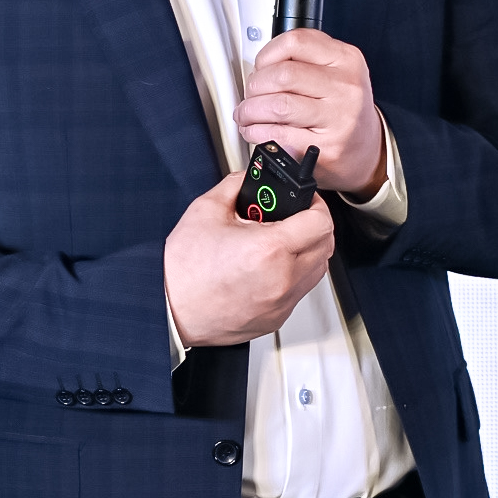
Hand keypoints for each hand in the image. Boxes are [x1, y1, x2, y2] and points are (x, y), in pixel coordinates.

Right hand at [163, 171, 336, 347]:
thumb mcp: (205, 211)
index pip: (321, 221)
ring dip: (309, 251)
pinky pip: (301, 291)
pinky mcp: (276, 317)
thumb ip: (234, 186)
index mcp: (270, 249)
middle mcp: (283, 278)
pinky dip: (294, 275)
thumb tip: (249, 179)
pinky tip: (269, 267)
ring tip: (282, 243)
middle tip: (295, 218)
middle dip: (315, 226)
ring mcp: (282, 302)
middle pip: (326, 245)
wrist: (170, 311)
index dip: (315, 204)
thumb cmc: (183, 270)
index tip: (305, 201)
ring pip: (318, 269)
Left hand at [234, 28, 387, 196]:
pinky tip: (255, 130)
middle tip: (251, 94)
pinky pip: (278, 135)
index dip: (266, 55)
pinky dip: (256, 132)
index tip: (259, 67)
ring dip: (250, 111)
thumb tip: (258, 67)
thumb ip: (301, 60)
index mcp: (346, 59)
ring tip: (247, 114)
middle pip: (282, 75)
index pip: (295, 42)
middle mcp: (346, 87)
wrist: (366, 148)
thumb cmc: (341, 107)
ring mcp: (339, 119)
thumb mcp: (334, 71)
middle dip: (254, 86)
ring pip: (277, 105)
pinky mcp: (327, 148)